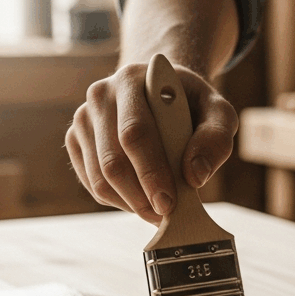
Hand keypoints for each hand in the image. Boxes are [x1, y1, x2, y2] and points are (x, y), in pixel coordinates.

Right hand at [65, 62, 238, 224]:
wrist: (161, 93)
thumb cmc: (192, 105)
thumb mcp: (218, 112)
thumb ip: (215, 138)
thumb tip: (195, 176)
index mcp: (132, 79)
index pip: (134, 132)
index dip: (151, 172)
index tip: (168, 203)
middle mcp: (100, 95)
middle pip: (112, 160)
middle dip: (140, 197)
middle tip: (164, 216)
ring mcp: (83, 118)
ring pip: (99, 178)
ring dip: (129, 203)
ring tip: (157, 211)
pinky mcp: (77, 140)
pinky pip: (92, 183)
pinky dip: (118, 201)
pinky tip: (141, 199)